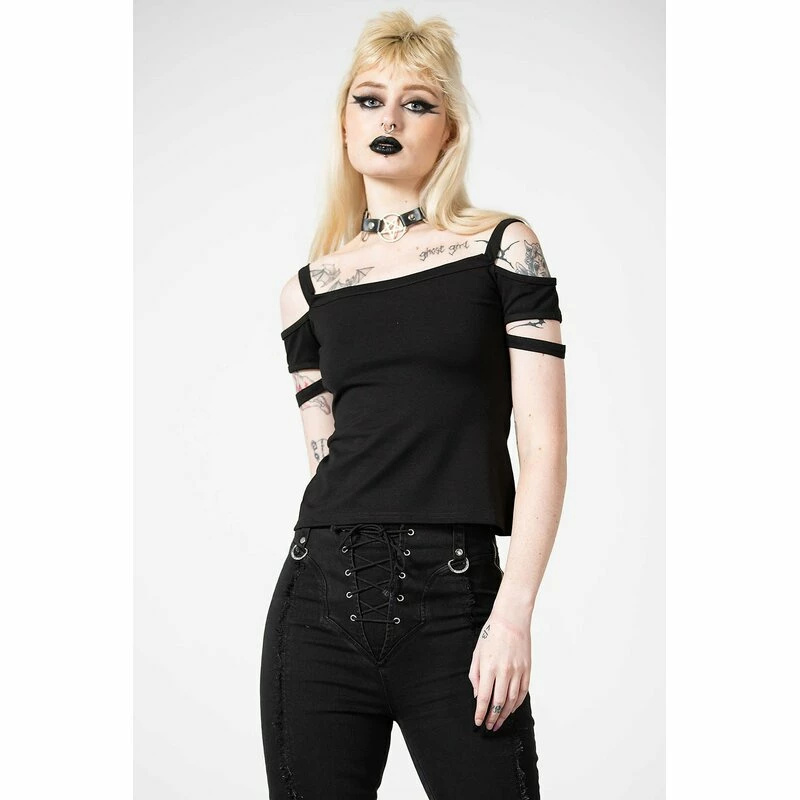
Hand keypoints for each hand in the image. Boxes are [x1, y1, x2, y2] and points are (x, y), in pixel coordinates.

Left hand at [468, 610, 530, 730]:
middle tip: (489, 726)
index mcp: (489, 667)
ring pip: (512, 700)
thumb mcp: (477, 653)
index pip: (484, 698)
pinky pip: (522, 692)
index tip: (478, 722)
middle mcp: (504, 672)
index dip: (481, 713)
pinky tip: (511, 709)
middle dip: (493, 718)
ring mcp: (517, 671)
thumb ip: (475, 675)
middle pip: (498, 703)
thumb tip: (478, 695)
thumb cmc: (491, 634)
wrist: (511, 619)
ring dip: (505, 714)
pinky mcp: (527, 670)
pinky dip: (517, 704)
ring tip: (499, 722)